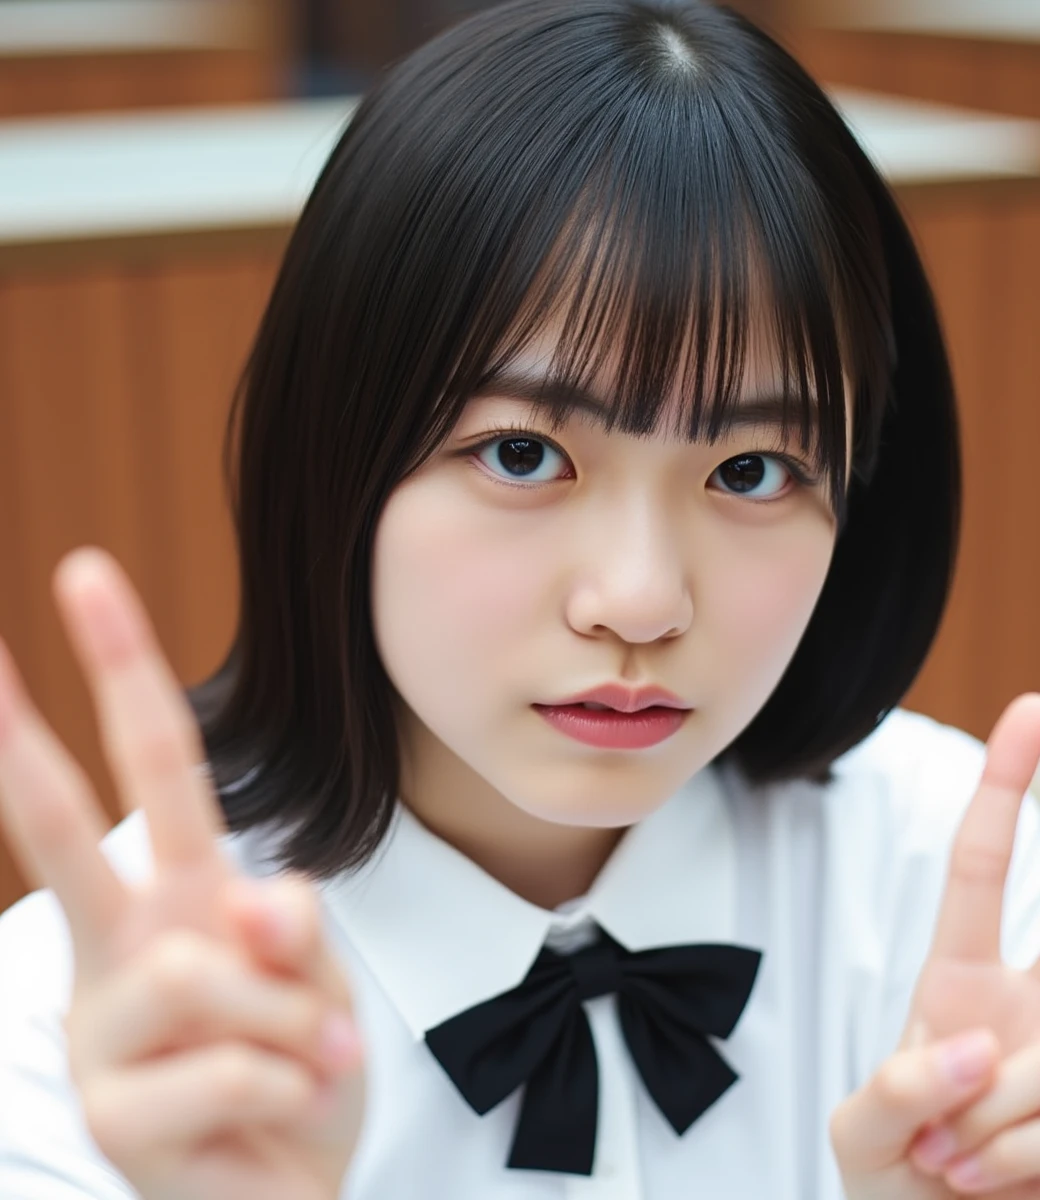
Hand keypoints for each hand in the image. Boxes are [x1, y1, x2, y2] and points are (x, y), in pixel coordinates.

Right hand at [0, 547, 364, 1199]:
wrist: (293, 1193)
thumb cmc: (298, 1071)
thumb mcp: (320, 983)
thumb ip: (289, 928)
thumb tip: (256, 903)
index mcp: (180, 892)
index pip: (153, 765)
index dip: (123, 669)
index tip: (82, 575)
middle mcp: (126, 945)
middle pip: (70, 823)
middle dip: (26, 728)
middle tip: (5, 623)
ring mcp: (107, 1029)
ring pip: (205, 969)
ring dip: (294, 1019)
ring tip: (308, 1061)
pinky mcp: (116, 1116)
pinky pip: (237, 1065)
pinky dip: (292, 1085)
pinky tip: (280, 1112)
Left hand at [830, 693, 1039, 1198]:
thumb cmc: (895, 1184)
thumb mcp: (863, 1138)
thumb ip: (897, 1096)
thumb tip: (967, 1052)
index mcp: (964, 983)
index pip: (985, 867)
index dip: (1008, 788)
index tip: (1032, 707)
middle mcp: (1030, 1009)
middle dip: (1033, 1002)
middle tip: (959, 1102)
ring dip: (994, 1130)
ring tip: (957, 1168)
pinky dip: (1020, 1162)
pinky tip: (991, 1185)